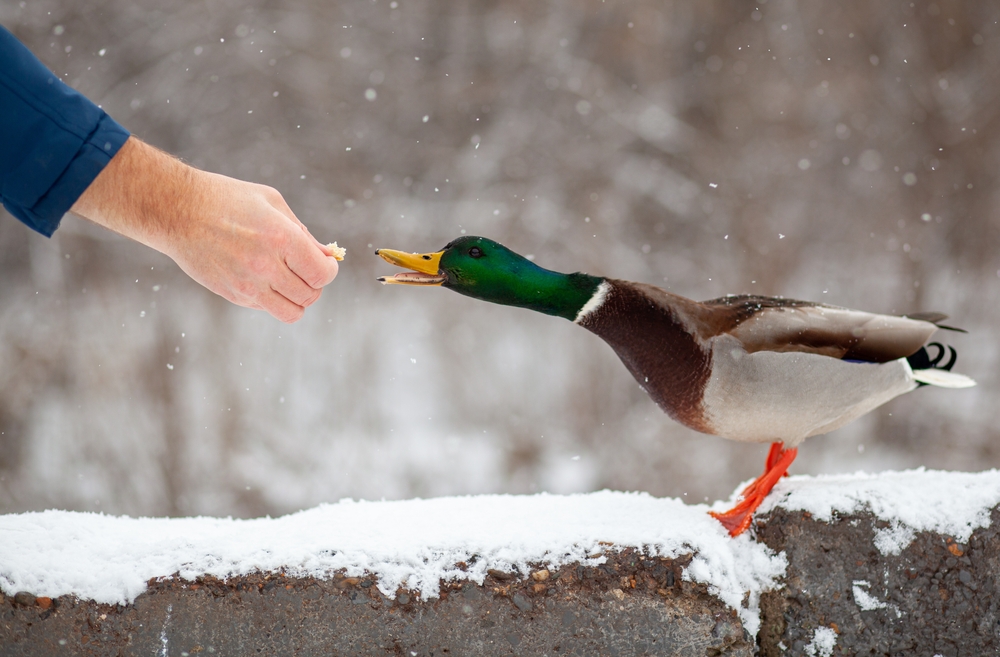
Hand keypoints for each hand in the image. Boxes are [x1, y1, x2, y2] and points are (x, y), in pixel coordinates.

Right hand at [71, 137, 338, 322]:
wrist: (177, 210)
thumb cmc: (228, 199)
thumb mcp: (272, 203)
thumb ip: (303, 233)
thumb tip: (326, 256)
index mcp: (281, 238)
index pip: (322, 274)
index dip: (329, 271)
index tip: (326, 263)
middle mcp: (265, 266)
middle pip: (310, 295)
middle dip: (315, 284)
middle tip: (305, 269)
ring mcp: (247, 285)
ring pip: (292, 312)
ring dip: (297, 299)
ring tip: (288, 280)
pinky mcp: (233, 295)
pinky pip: (266, 308)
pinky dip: (272, 297)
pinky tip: (261, 276)